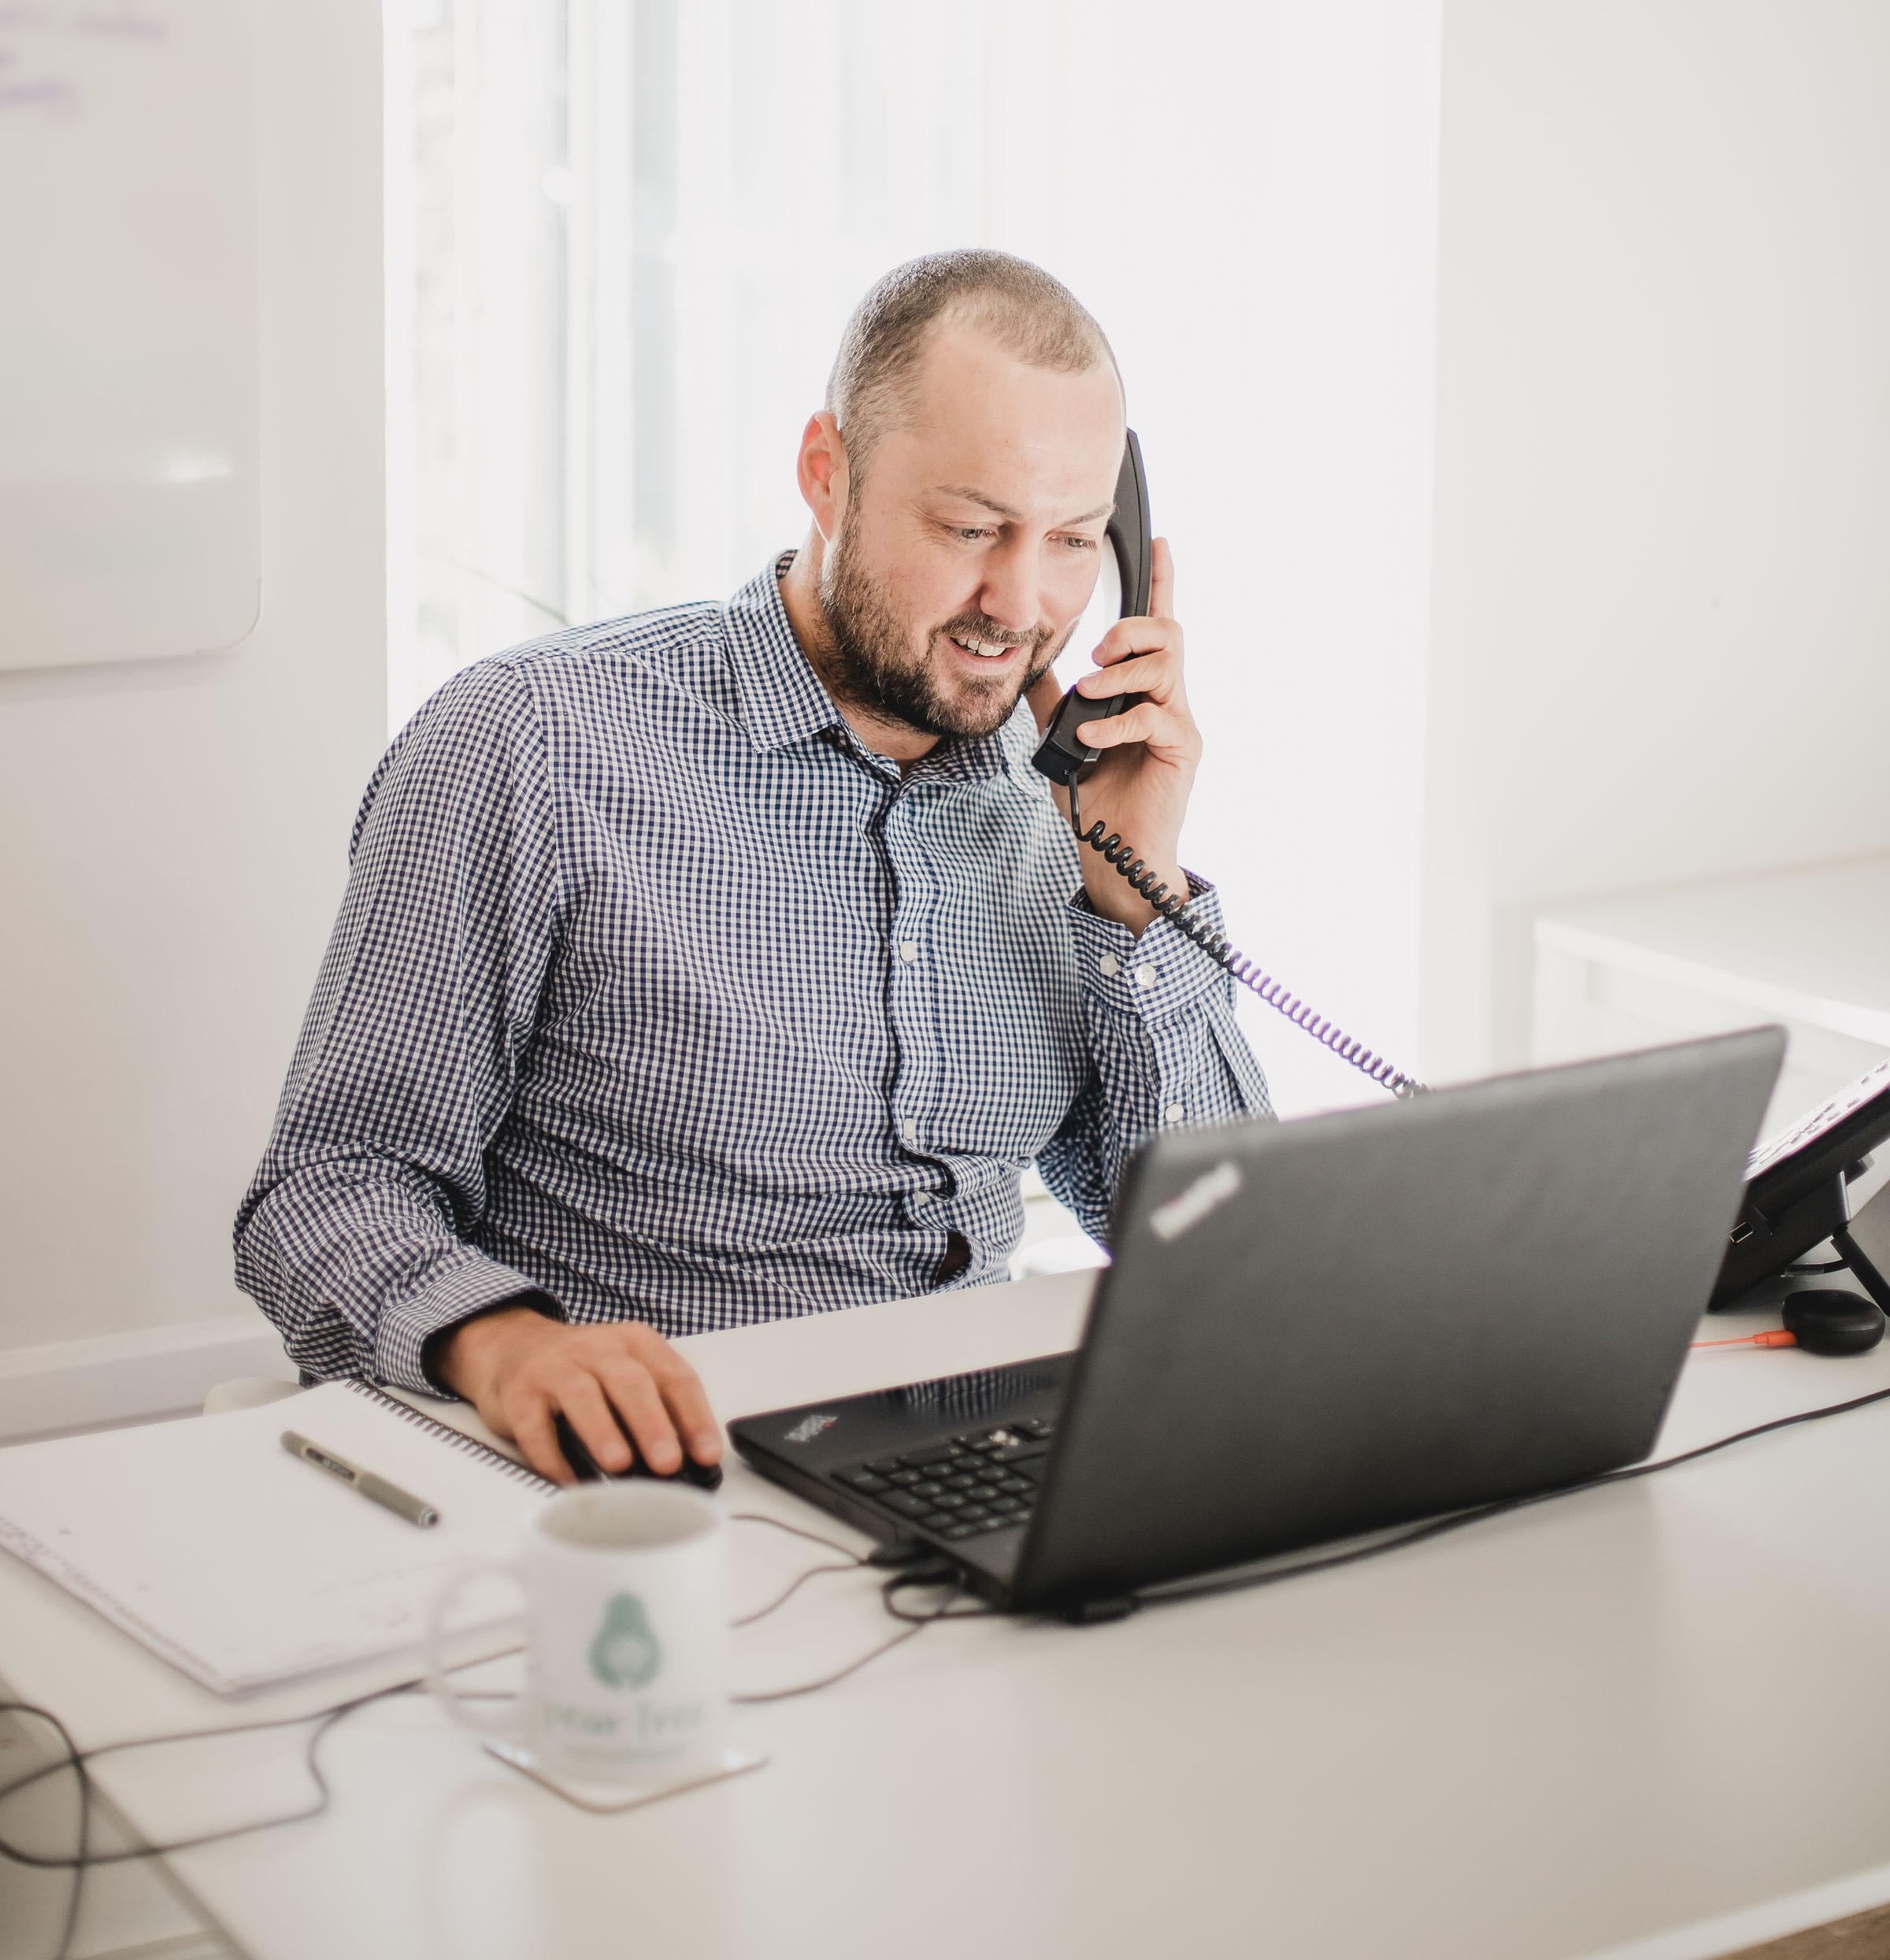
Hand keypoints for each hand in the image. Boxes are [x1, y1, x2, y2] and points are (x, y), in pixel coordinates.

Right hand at [432, 1306, 722, 1485]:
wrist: (513, 1346)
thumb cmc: (583, 1368)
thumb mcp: (626, 1372)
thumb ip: (656, 1407)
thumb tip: (687, 1462)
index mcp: (636, 1343)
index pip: (675, 1376)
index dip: (695, 1416)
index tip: (707, 1454)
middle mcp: (598, 1349)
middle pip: (631, 1382)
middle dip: (652, 1423)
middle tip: (668, 1462)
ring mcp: (556, 1367)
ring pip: (582, 1395)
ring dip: (603, 1431)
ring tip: (619, 1464)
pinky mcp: (519, 1393)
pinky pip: (534, 1424)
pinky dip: (551, 1454)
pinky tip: (567, 1477)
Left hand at [1052, 538, 1198, 934]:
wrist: (1119, 856)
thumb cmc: (1100, 800)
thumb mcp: (1064, 740)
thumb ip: (1053, 701)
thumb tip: (1030, 666)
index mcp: (1142, 691)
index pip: (1156, 628)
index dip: (1162, 582)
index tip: (1160, 541)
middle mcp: (1166, 700)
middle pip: (1169, 633)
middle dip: (1131, 628)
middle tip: (1097, 651)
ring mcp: (1177, 724)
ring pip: (1165, 666)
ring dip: (1120, 671)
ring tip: (1089, 692)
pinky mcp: (1180, 750)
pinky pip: (1153, 716)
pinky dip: (1115, 723)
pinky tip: (1090, 739)